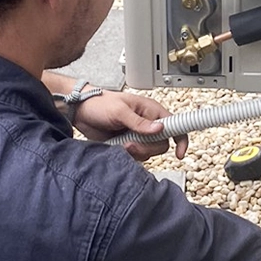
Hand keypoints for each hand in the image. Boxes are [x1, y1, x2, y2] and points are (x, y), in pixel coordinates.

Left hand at [72, 91, 188, 161]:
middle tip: (130, 143)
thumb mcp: (119, 111)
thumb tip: (159, 128)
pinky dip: (128, 156)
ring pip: (148, 153)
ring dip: (135, 152)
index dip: (180, 139)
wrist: (80, 112)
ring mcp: (138, 136)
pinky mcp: (128, 145)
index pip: (175, 125)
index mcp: (151, 111)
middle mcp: (147, 124)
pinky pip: (136, 157)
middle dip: (147, 148)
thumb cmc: (99, 103)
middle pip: (161, 145)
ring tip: (121, 143)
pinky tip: (118, 147)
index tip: (179, 153)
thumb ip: (139, 122)